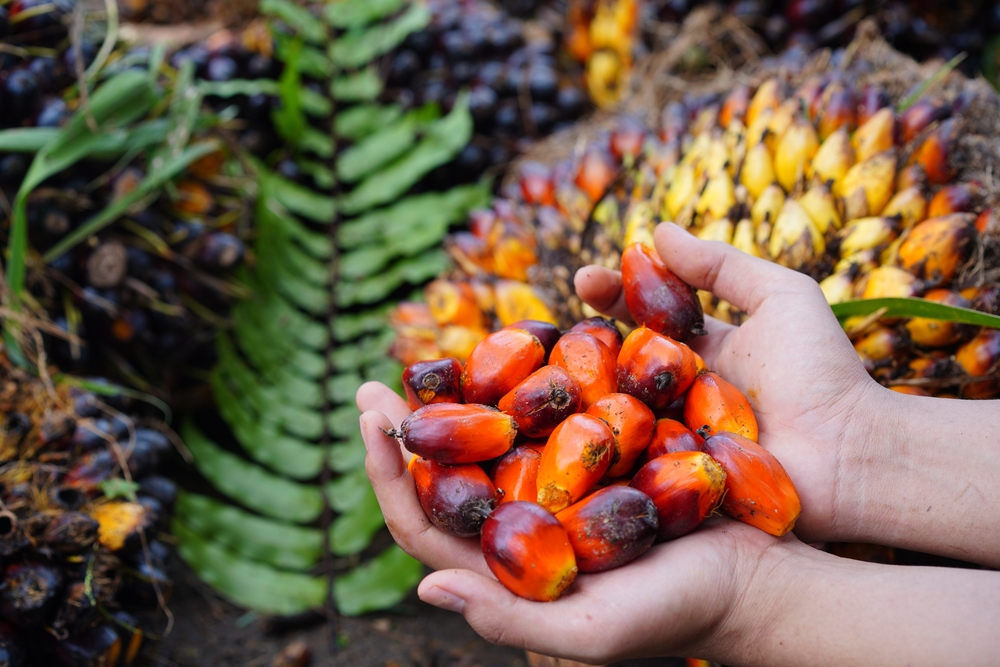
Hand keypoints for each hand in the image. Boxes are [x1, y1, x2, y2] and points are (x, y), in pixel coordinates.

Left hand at [358, 380, 786, 662]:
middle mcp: (520, 528)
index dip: (389, 479)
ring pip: (487, 445)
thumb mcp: (595, 631)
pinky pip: (545, 421)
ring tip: (428, 363)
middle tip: (374, 385)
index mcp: (506, 571)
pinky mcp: (592, 461)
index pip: (424, 528)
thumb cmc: (678, 612)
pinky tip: (508, 355)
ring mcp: (554, 490)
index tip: (368, 424)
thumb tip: (422, 585)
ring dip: (453, 404)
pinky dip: (519, 390)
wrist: (757, 577)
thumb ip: (512, 617)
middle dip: (405, 432)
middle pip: (444, 478)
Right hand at [576, 223, 884, 542]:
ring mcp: (677, 435)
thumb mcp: (780, 297)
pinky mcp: (673, 479)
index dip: (614, 294)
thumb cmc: (821, 371)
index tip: (583, 279)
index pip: (648, 313)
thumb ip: (723, 264)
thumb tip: (658, 230)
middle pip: (623, 360)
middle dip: (586, 343)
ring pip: (619, 410)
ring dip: (586, 391)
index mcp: (707, 347)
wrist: (850, 454)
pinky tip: (570, 424)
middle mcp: (685, 389)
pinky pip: (631, 457)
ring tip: (557, 373)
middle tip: (557, 331)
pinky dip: (603, 440)